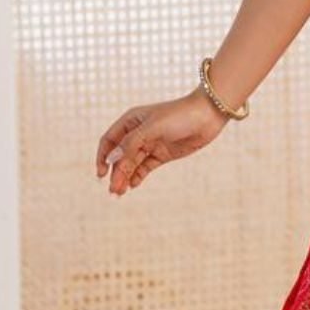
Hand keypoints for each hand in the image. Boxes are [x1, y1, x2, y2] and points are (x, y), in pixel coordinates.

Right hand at [95, 89, 230, 195]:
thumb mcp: (152, 129)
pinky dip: (138, 177)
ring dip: (125, 178)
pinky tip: (133, 186)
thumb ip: (131, 144)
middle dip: (115, 173)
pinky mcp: (163, 154)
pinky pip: (145, 167)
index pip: (109, 141)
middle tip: (113, 191)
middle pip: (120, 156)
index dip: (102, 157)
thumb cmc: (179, 115)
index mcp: (131, 121)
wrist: (208, 115)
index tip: (101, 174)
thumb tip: (112, 160)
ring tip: (120, 193)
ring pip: (132, 164)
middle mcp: (138, 133)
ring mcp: (151, 144)